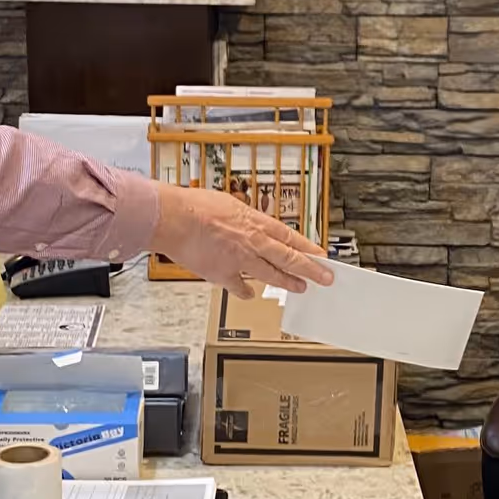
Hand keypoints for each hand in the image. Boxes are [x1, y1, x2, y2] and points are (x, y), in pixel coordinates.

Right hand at [150, 184, 334, 296]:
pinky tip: (250, 294)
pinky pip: (239, 287)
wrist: (173, 218)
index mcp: (255, 222)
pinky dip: (245, 292)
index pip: (290, 237)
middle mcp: (253, 242)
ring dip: (288, 282)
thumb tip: (251, 224)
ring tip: (300, 288)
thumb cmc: (195, 207)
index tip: (321, 255)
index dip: (308, 248)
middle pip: (290, 258)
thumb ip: (243, 218)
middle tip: (325, 277)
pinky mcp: (223, 274)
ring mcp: (240, 260)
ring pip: (272, 275)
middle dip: (311, 269)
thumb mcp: (228, 203)